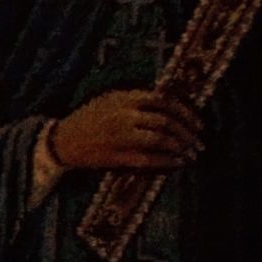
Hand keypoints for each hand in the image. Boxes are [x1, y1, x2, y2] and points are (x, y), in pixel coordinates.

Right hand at [50, 89, 202, 171]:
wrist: (62, 141)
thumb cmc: (89, 118)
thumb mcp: (110, 100)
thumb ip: (138, 100)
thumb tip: (173, 106)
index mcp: (124, 98)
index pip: (164, 100)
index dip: (185, 112)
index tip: (198, 123)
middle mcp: (123, 115)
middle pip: (165, 122)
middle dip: (187, 133)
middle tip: (199, 142)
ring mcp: (120, 136)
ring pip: (160, 140)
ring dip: (180, 147)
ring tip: (190, 153)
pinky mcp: (116, 156)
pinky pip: (148, 159)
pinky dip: (167, 162)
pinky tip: (177, 163)